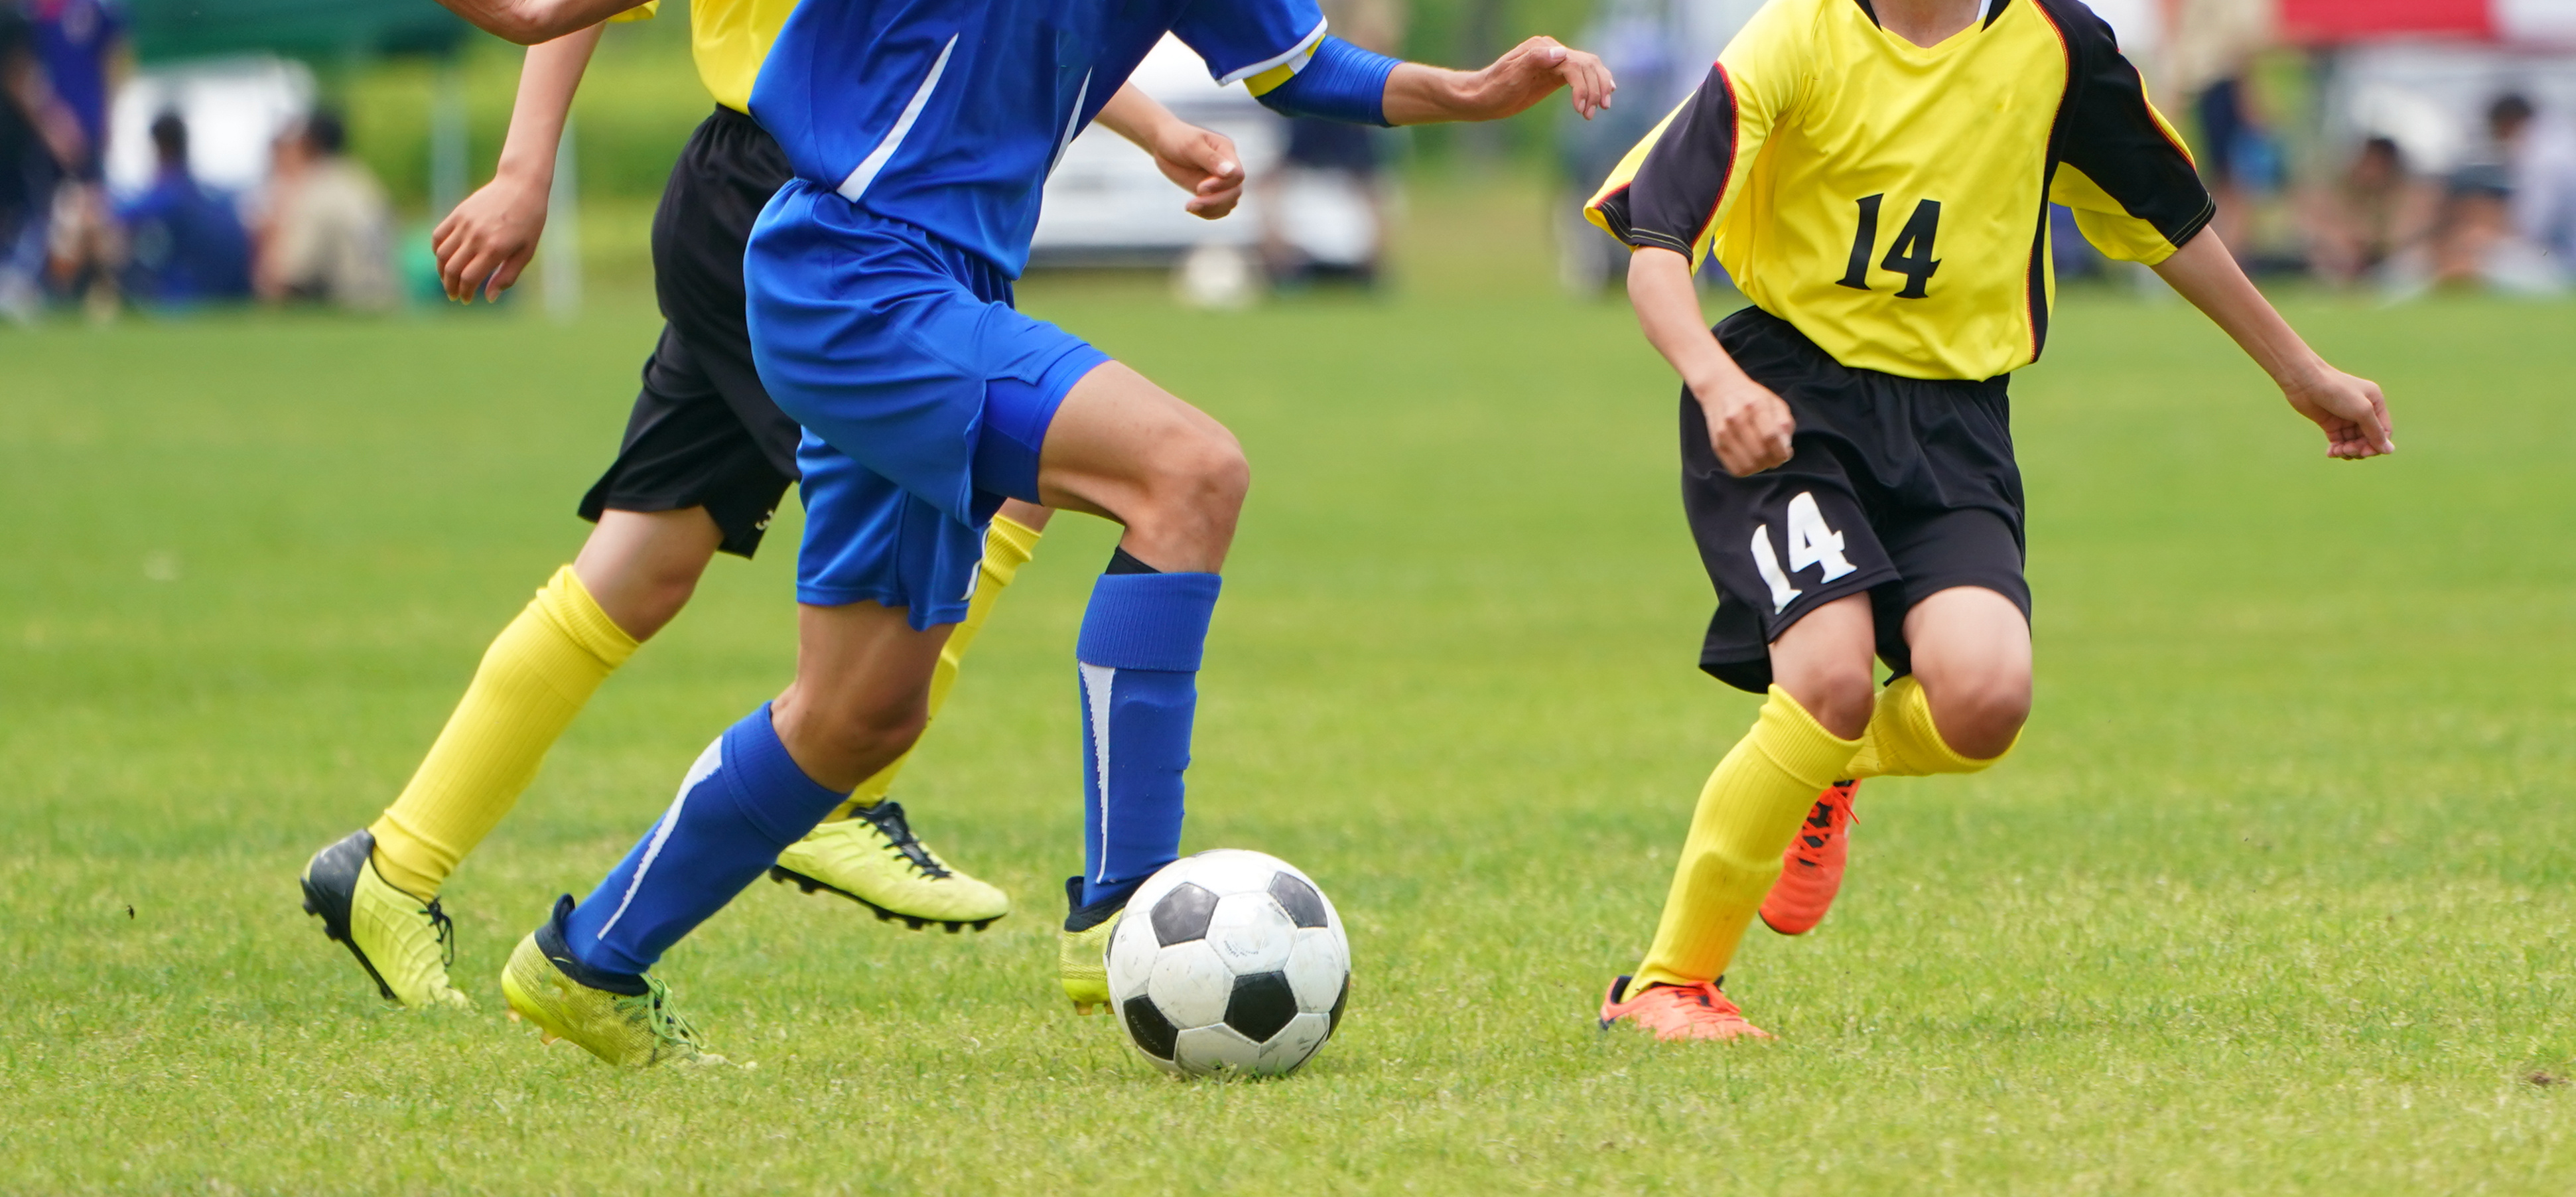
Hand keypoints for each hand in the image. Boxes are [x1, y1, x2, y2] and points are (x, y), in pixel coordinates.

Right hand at [431, 171, 549, 301]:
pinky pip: (438, 235)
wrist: (521, 185)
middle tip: (454, 295)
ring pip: (442, 254)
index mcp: (495, 249)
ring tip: (448, 280)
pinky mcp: (458, 213)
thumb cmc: (529, 221)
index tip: (467, 299)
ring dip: (441, 271)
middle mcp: (476, 237)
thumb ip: (507, 276)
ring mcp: (465, 224)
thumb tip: (488, 297)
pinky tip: (444, 259)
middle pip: (452, 269)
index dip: (465, 293)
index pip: (469, 278)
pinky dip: (437, 250)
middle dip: (450, 287)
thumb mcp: (526, 252)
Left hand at [1148, 123, 1244, 219]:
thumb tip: (1230, 172)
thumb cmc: (1177, 139)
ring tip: (1190, 207)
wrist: (1163, 143)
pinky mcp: (1211, 191)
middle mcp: (1228, 167)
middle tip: (1193, 203)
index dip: (1222, 185)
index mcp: (1227, 151)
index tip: (1200, 188)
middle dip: (1216, 201)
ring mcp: (1220, 181)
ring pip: (1229, 203)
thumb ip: (1211, 159)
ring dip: (1212, 209)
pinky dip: (1208, 213)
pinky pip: (1219, 208)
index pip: (1237, 175)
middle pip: (1235, 192)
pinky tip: (1192, 209)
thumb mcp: (1191, 145)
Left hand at [1465, 36, 1614, 121]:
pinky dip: (1594, 85)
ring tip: (1599, 110)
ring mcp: (1555, 63)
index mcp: (1542, 48)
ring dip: (1598, 88)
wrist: (1482, 98)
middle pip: (1587, 65)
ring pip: (1589, 69)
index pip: (1574, 63)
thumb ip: (1535, 59)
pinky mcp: (1555, 76)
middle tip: (1593, 113)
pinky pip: (1580, 76)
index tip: (1581, 109)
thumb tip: (1561, 53)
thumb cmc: (1494, 88)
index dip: (1583, 86)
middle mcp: (1551, 52)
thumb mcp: (1511, 75)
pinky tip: (1602, 97)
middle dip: (1595, 88)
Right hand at [1697, 375, 1795, 475]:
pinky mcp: (1716, 444)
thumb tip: (1785, 449)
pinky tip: (1751, 460)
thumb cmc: (1752, 398)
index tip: (1785, 454)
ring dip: (1760, 467)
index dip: (1781, 452)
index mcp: (1755, 406)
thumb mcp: (1774, 403)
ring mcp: (1724, 433)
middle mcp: (1737, 418)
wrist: (1719, 390)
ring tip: (1763, 459)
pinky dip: (1747, 470)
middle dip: (1772, 461)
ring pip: (1747, 465)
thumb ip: (1784, 424)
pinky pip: (1735, 469)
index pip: (1770, 437)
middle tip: (1775, 458)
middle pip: (1759, 454)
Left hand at [2279, 364, 2395, 459]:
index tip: (2365, 452)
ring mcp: (2346, 417)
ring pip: (2353, 442)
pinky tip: (2331, 453)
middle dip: (2360, 448)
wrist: (2305, 382)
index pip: (2384, 431)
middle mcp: (2363, 410)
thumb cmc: (2337, 391)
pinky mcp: (2330, 423)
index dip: (2377, 444)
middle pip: (2368, 438)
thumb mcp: (2362, 410)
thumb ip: (2376, 431)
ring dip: (2348, 450)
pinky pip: (2339, 441)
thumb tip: (2389, 450)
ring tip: (2338, 451)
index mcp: (2376, 402)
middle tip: (2348, 450)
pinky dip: (2336, 449)